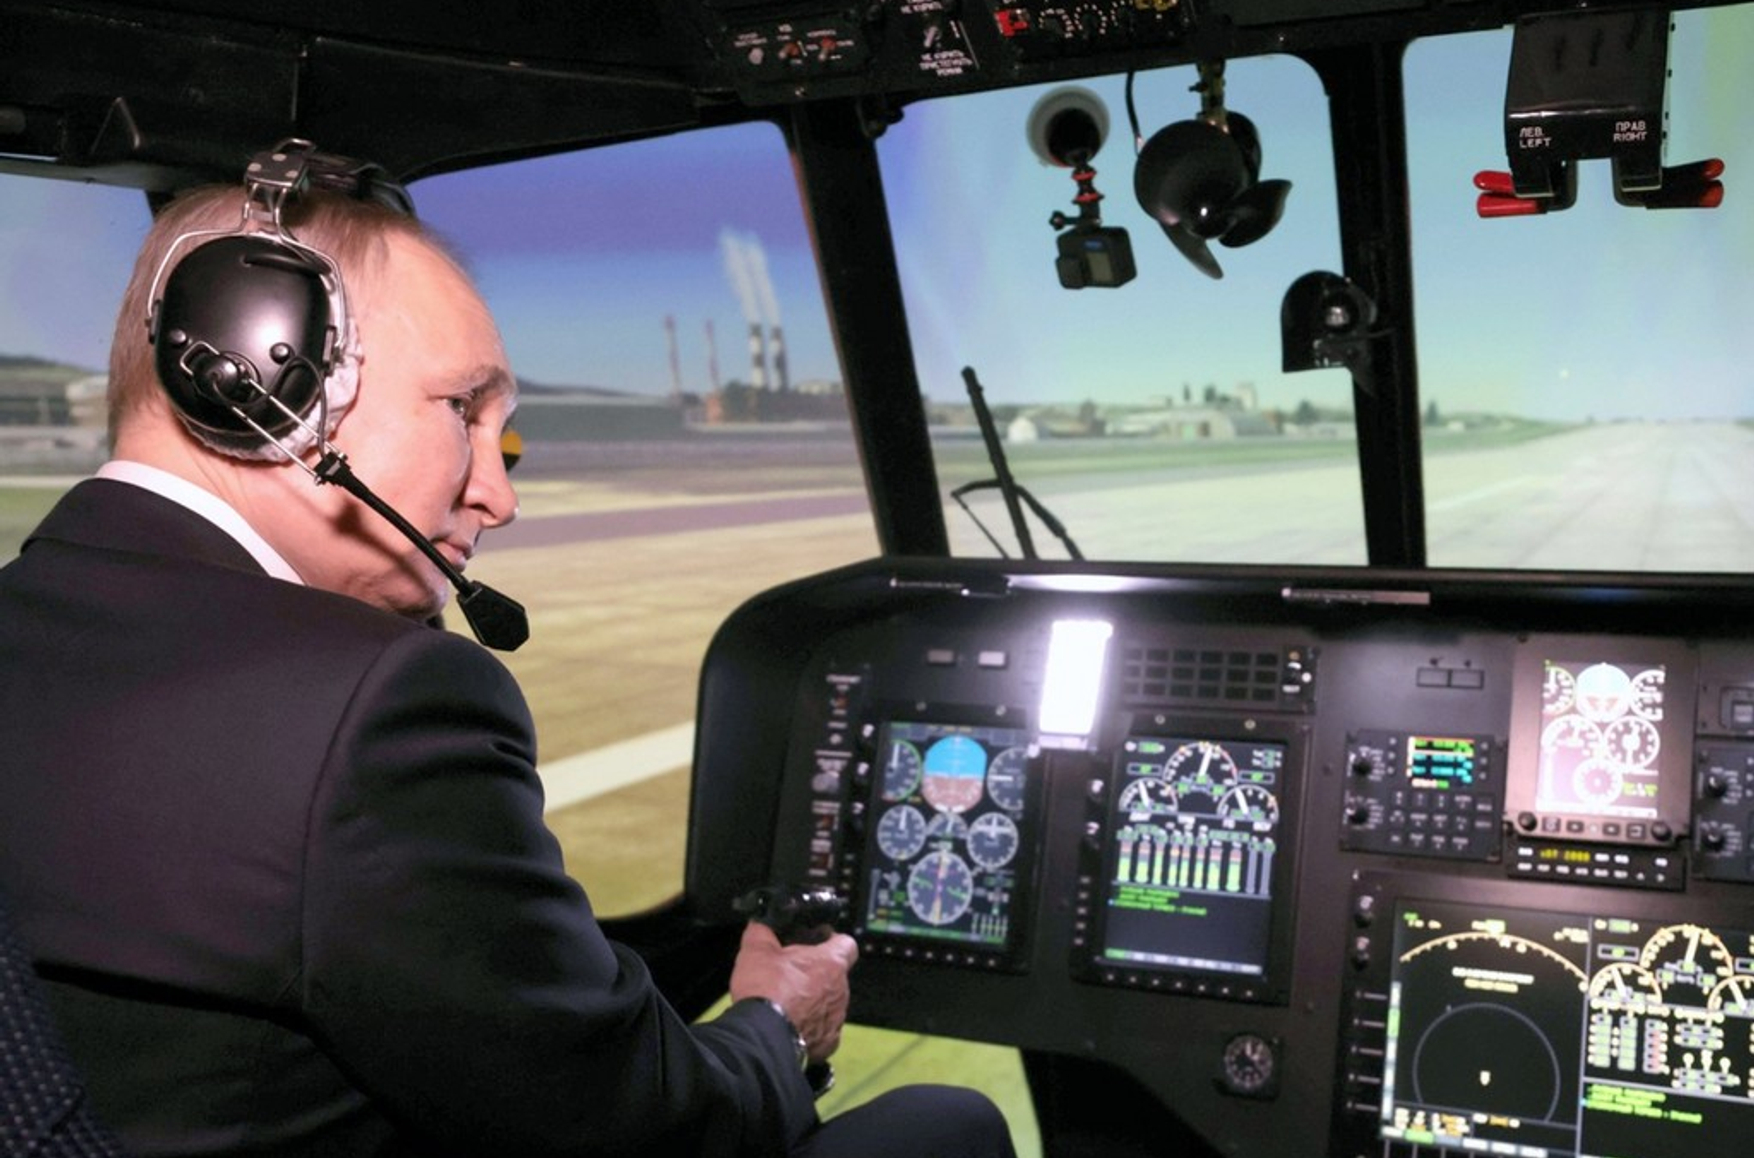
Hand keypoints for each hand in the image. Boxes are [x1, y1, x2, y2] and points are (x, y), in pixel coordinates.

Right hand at [728, 921, 857, 1062]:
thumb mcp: (756, 950)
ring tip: (786, 1003)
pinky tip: (789, 1026)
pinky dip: (810, 1028)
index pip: (847, 943)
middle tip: (791, 974)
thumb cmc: (765, 990)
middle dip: (816, 974)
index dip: (833, 940)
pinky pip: (822, 1031)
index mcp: (831, 963)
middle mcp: (841, 990)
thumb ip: (761, 932)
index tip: (818, 941)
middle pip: (835, 975)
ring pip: (829, 1004)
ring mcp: (836, 1019)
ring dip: (813, 1001)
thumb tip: (760, 924)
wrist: (761, 1037)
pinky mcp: (827, 1043)